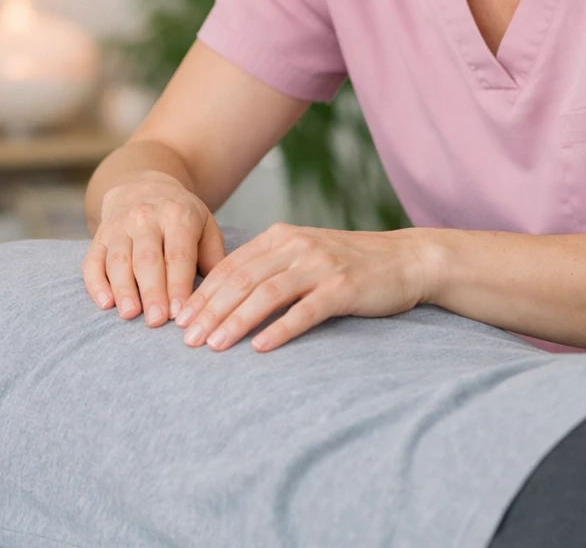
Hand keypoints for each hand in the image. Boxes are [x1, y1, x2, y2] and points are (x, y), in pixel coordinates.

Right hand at [82, 171, 226, 327]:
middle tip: (156, 321)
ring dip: (123, 289)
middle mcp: (145, 218)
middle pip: (147, 259)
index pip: (178, 254)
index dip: (179, 284)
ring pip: (118, 260)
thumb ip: (213, 256)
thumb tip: (220, 291)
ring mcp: (119, 226)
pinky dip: (96, 283)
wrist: (143, 185)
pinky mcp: (99, 236)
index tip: (181, 312)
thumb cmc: (180, 215)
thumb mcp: (205, 224)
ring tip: (130, 314)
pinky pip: (93, 260)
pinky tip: (105, 303)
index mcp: (177, 215)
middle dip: (152, 291)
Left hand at [174, 223, 432, 351]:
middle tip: (186, 340)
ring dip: (236, 321)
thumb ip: (269, 267)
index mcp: (281, 237)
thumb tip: (225, 296)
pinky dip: (279, 328)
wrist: (406, 260)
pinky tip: (260, 347)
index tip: (179, 321)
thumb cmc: (350, 264)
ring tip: (214, 346)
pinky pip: (305, 310)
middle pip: (242, 280)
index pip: (230, 266)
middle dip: (210, 311)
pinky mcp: (343, 288)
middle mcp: (296, 246)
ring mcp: (320, 265)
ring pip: (267, 293)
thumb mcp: (304, 255)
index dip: (202, 294)